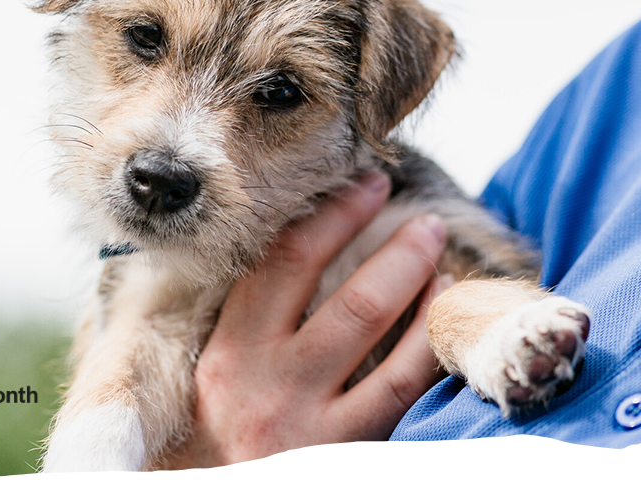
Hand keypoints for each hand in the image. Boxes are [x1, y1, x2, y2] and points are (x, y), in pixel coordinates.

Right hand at [158, 170, 452, 468]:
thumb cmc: (196, 456)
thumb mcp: (200, 393)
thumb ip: (232, 335)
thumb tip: (284, 267)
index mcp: (221, 356)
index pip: (280, 263)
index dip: (330, 217)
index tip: (362, 186)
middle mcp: (261, 382)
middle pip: (341, 292)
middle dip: (387, 242)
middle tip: (417, 213)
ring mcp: (307, 424)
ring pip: (376, 331)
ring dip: (416, 281)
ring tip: (440, 252)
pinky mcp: (344, 454)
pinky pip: (401, 389)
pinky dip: (427, 345)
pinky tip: (444, 321)